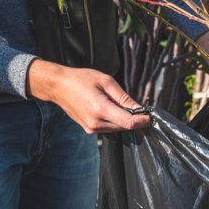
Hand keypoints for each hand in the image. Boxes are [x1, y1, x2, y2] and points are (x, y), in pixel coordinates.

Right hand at [26, 59, 151, 132]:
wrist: (59, 86)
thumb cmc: (82, 79)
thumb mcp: (106, 82)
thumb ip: (124, 97)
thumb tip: (139, 108)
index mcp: (100, 109)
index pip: (129, 123)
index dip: (142, 121)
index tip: (150, 116)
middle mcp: (96, 123)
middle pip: (125, 126)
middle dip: (135, 118)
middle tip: (137, 106)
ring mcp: (91, 128)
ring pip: (118, 128)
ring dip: (124, 119)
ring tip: (118, 102)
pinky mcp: (89, 129)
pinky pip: (109, 128)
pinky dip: (115, 120)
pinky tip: (110, 107)